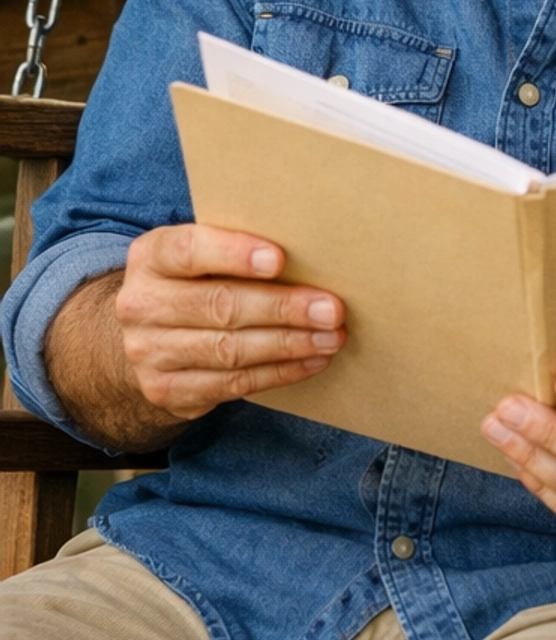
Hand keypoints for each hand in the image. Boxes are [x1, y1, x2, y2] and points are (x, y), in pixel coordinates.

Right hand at [114, 224, 345, 421]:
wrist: (147, 337)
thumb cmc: (194, 283)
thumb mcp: (200, 256)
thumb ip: (237, 248)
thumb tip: (311, 251)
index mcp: (150, 257)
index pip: (188, 250)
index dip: (233, 254)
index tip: (279, 259)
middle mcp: (140, 305)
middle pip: (219, 304)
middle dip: (283, 308)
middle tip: (331, 309)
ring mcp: (148, 353)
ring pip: (229, 350)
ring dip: (288, 344)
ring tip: (331, 338)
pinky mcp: (166, 391)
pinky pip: (231, 384)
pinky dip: (279, 373)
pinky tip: (311, 361)